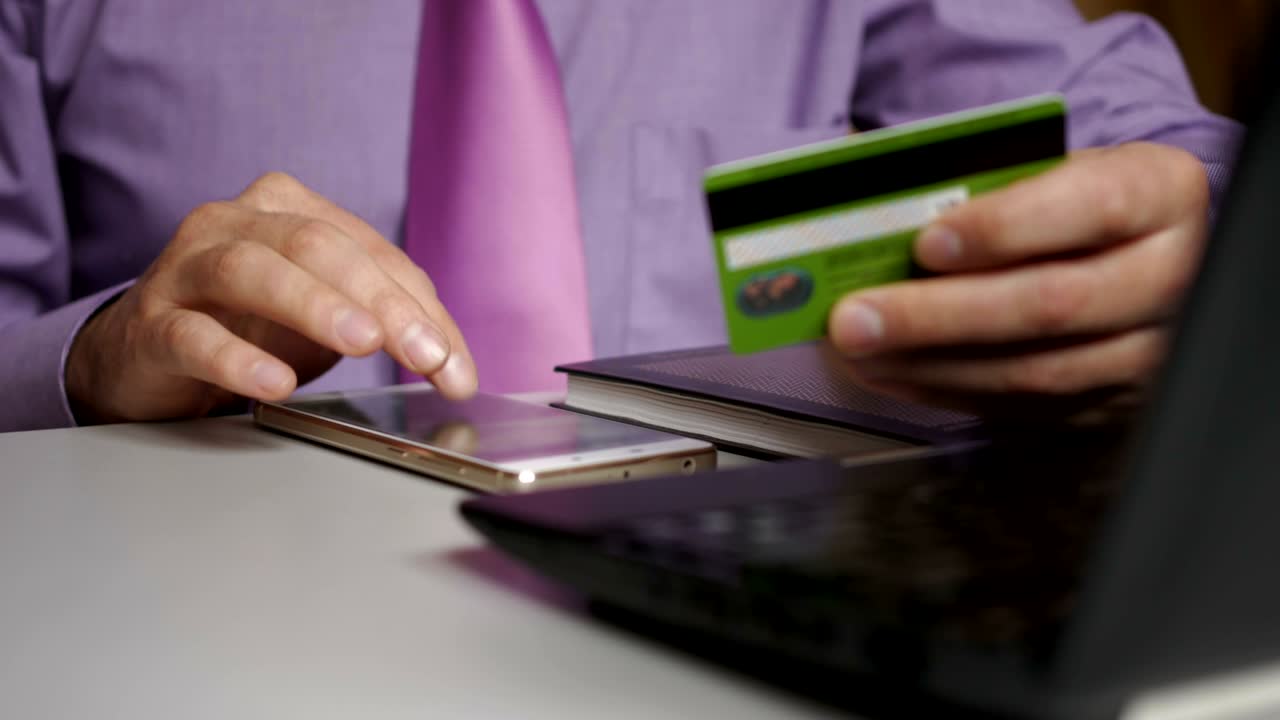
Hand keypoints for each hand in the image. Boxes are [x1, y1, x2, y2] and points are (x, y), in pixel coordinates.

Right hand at [67, 172, 476, 423]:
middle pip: (319, 247)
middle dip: (382, 301)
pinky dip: (238, 359)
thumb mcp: (327, 317)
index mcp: (288, 209)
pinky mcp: (150, 324)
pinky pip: (193, 336)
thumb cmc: (248, 326)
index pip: (371, 252)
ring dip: (314, 306)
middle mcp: (234, 223)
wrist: (144, 355)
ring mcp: (185, 268)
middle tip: (424, 355)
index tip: (455, 367)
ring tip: (361, 344)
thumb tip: (454, 366)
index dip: (421, 308)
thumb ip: (388, 325)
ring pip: (252, 270)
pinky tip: (276, 383)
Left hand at [828, 143, 1209, 421]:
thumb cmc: (1075, 200)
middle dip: (938, 315)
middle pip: (1052, 305)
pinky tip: (893, 372)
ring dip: (930, 364)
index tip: (927, 241)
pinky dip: (946, 392)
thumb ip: (984, 180)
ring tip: (861, 349)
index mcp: (1160, 192)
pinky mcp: (1113, 404)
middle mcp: (1169, 276)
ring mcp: (1148, 351)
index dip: (1004, 228)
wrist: (1133, 252)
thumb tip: (880, 203)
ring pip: (1034, 371)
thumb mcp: (1051, 166)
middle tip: (857, 317)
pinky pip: (1024, 409)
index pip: (1091, 208)